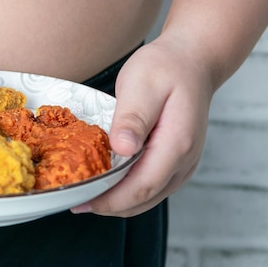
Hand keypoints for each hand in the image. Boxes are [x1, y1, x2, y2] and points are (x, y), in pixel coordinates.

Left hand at [72, 38, 214, 216]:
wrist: (192, 61)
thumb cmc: (166, 68)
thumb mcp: (144, 83)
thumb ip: (133, 117)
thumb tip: (122, 149)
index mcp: (176, 143)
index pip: (142, 186)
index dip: (110, 199)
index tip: (82, 201)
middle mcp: (184, 161)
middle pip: (144, 198)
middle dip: (109, 205)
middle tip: (75, 202)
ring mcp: (183, 164)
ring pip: (148, 197)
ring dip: (117, 202)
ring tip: (85, 197)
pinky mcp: (176, 162)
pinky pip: (151, 186)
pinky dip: (128, 191)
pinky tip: (106, 184)